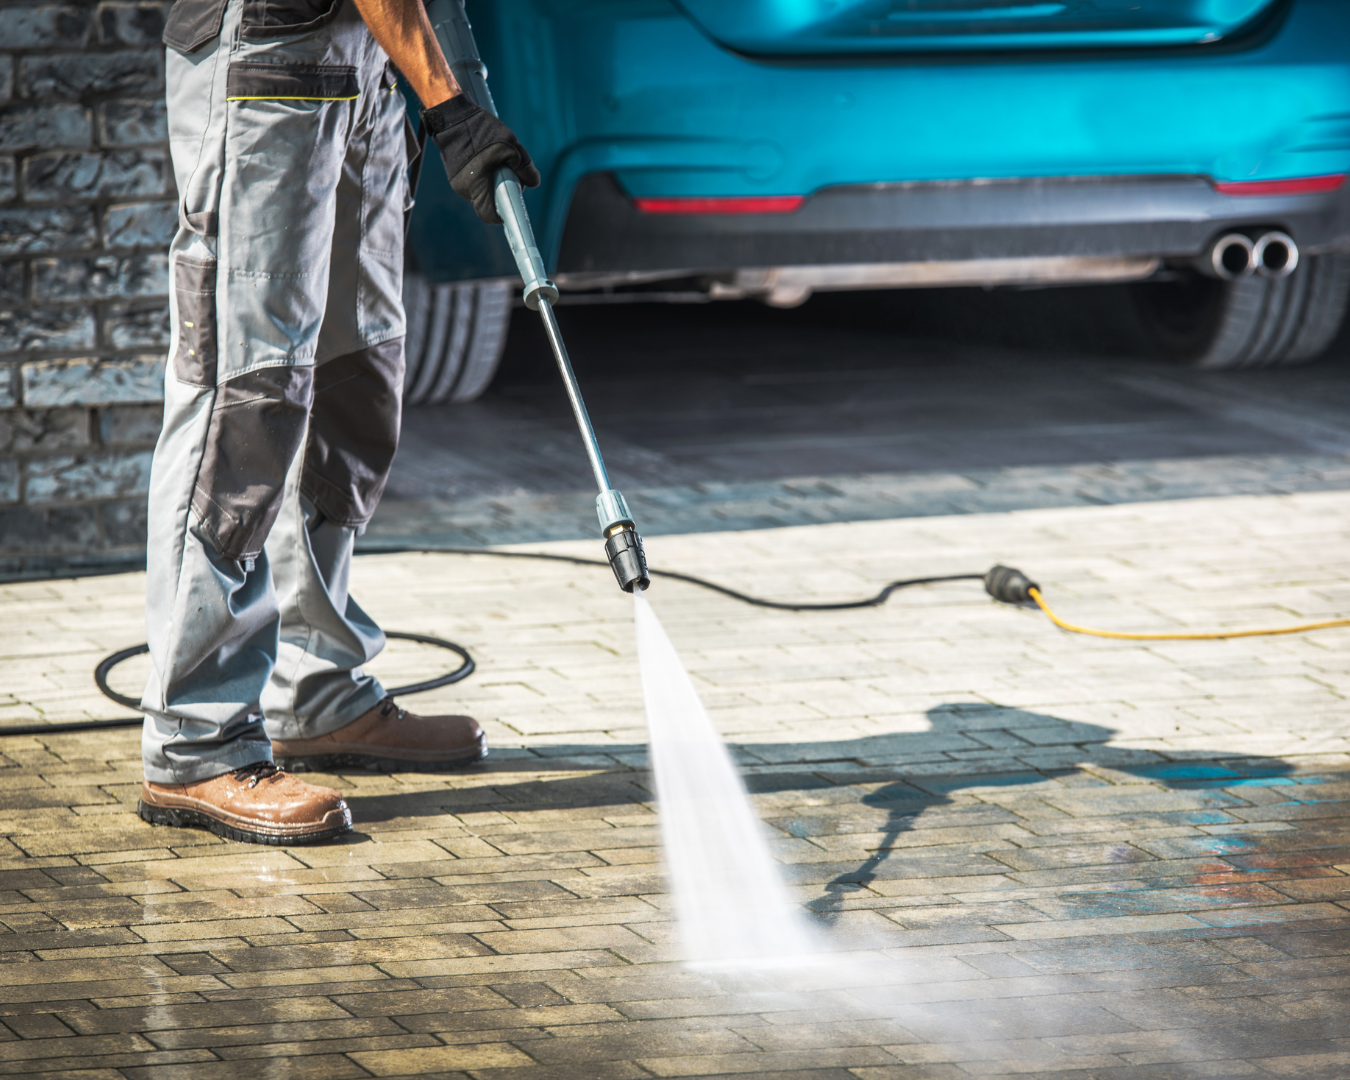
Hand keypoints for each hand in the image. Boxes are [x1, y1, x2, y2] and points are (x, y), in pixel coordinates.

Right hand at [420, 95, 540, 223]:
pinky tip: (487, 158)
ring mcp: (456, 181)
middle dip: (500, 194)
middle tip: (509, 176)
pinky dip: (483, 176)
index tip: (511, 208)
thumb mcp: (511, 146)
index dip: (502, 215)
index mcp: (476, 184)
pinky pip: (474, 182)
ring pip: (481, 191)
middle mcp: (463, 187)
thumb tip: (534, 183)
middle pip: (487, 203)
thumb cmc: (481, 130)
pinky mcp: (454, 173)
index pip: (488, 214)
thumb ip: (525, 167)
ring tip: (497, 162)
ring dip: (492, 183)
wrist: (452, 116)